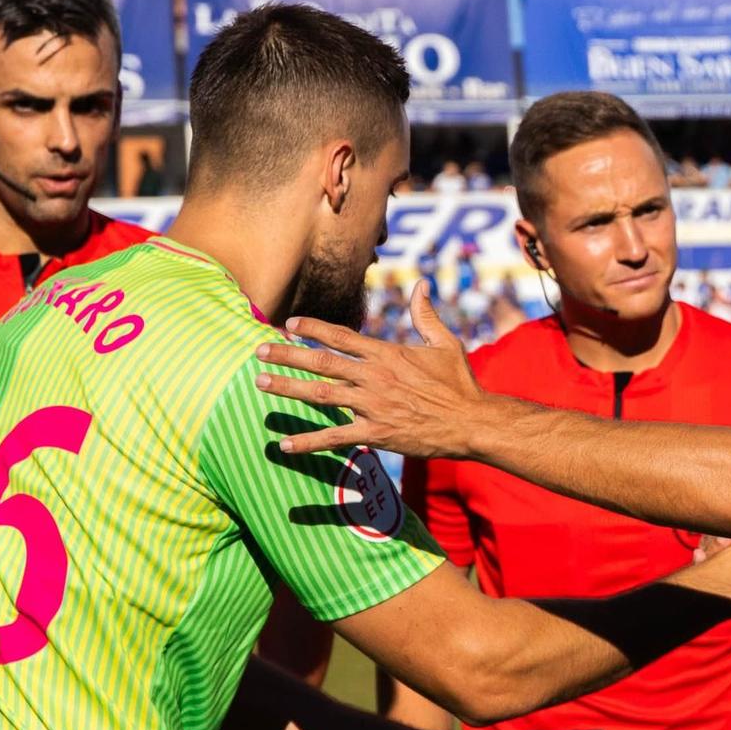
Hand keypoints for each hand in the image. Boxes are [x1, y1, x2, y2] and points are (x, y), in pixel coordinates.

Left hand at [255, 281, 488, 459]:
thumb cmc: (460, 384)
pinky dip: (308, 441)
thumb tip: (420, 285)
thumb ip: (425, 315)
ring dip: (287, 388)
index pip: (341, 335)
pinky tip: (283, 445)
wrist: (472, 422)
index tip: (289, 323)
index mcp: (387, 353)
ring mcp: (372, 405)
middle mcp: (374, 377)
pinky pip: (335, 437)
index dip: (313, 327)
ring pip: (320, 394)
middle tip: (258, 351)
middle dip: (287, 354)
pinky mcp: (375, 433)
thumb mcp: (445, 343)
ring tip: (260, 384)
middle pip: (321, 362)